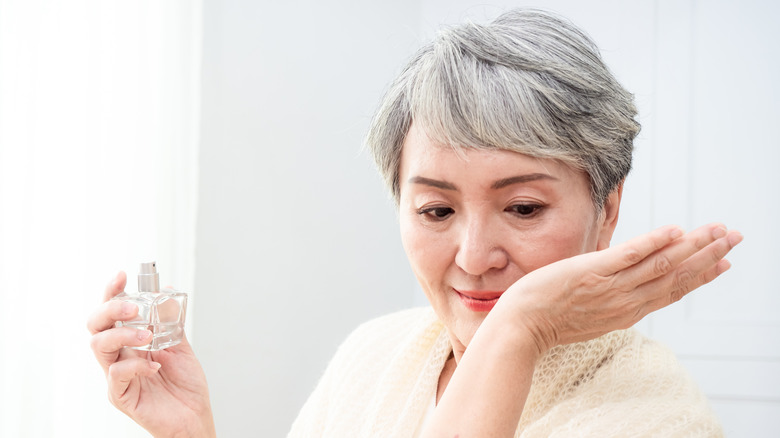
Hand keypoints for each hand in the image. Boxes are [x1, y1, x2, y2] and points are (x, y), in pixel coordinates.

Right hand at [87, 272, 215, 437]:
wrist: (194, 416)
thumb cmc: (185, 386)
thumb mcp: (181, 346)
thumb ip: (171, 322)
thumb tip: (167, 292)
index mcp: (130, 342)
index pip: (111, 313)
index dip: (112, 292)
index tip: (122, 276)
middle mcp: (118, 356)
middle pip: (95, 326)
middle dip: (110, 310)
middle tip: (133, 308)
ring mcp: (116, 376)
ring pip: (99, 346)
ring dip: (123, 334)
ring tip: (147, 336)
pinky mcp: (120, 395)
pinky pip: (116, 375)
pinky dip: (135, 364)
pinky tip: (155, 365)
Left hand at [497, 223, 742, 354]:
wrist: (520, 328)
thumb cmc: (548, 318)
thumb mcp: (590, 313)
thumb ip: (610, 298)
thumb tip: (623, 281)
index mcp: (627, 312)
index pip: (672, 291)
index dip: (701, 276)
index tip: (725, 264)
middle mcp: (625, 302)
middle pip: (676, 277)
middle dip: (708, 256)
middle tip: (735, 237)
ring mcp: (610, 287)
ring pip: (661, 265)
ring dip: (692, 246)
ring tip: (717, 230)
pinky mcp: (591, 273)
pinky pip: (628, 256)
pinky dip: (653, 243)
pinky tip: (674, 230)